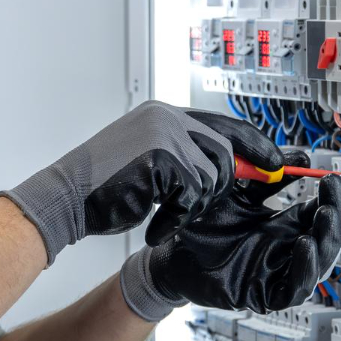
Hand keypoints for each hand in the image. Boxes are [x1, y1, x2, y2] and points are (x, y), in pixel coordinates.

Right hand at [0, 101, 280, 264]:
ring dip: (193, 204)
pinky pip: (193, 193)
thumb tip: (232, 169)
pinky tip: (155, 225)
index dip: (254, 144)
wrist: (64, 197)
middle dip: (224, 184)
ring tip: (166, 214)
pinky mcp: (162, 157)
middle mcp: (166, 117)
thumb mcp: (149, 163)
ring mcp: (164, 134)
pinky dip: (176, 217)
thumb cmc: (103, 188)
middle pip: (225, 150)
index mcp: (164, 114)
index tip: (277, 162)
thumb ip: (185, 157)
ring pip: (213, 174)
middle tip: (206, 204)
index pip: (224, 123)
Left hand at [119, 164, 340, 319]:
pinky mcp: (261, 293)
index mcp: (282, 224)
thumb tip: (299, 157)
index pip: (324, 210)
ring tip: (323, 213)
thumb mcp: (234, 186)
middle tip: (335, 188)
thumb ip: (264, 172)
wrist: (163, 245)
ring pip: (319, 262)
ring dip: (328, 237)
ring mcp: (275, 271)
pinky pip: (294, 289)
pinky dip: (304, 269)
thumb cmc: (196, 219)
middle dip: (339, 211)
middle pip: (328, 234)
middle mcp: (284, 248)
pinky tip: (304, 243)